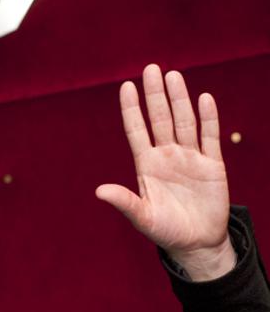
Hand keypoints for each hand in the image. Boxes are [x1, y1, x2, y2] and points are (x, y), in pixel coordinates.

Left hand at [96, 64, 234, 280]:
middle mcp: (166, 156)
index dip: (132, 109)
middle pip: (160, 118)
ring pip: (184, 122)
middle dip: (155, 95)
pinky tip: (203, 99)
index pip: (136, 130)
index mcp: (146, 165)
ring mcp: (190, 158)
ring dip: (179, 99)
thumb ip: (124, 201)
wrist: (196, 243)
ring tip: (173, 76)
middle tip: (151, 68)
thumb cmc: (165, 231)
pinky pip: (210, 137)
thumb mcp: (141, 216)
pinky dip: (208, 118)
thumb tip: (99, 191)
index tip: (126, 86)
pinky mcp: (212, 164)